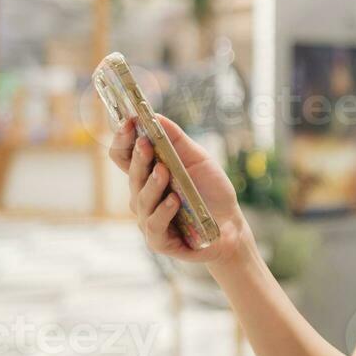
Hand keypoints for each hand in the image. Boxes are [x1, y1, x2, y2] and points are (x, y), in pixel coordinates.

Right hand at [108, 114, 252, 267]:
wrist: (231, 225)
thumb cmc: (211, 191)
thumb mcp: (197, 159)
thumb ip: (176, 140)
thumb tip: (155, 115)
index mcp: (148, 175)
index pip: (124, 156)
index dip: (123, 140)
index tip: (130, 122)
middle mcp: (143, 196)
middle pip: (132, 175)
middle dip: (138, 158)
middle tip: (145, 143)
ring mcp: (148, 219)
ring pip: (142, 200)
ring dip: (152, 184)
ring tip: (163, 171)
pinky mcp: (159, 241)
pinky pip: (155, 225)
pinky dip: (163, 211)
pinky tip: (174, 201)